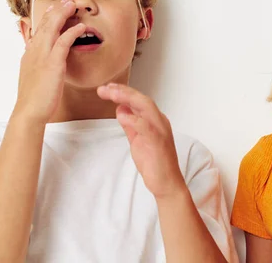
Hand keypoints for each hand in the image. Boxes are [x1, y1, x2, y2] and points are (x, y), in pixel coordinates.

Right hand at [13, 0, 85, 124]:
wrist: (29, 112)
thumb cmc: (34, 98)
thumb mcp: (34, 76)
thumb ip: (38, 63)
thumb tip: (42, 57)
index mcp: (29, 54)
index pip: (39, 29)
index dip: (48, 16)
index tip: (55, 7)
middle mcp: (34, 51)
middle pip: (45, 24)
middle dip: (56, 10)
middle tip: (67, 0)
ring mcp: (42, 56)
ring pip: (52, 28)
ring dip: (63, 14)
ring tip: (73, 5)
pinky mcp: (52, 63)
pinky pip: (63, 42)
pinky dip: (72, 32)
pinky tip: (81, 27)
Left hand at [97, 83, 186, 199]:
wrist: (166, 183)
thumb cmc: (154, 163)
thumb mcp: (137, 139)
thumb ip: (130, 124)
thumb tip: (120, 109)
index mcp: (155, 120)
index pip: (139, 100)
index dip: (123, 92)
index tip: (107, 88)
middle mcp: (159, 121)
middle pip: (142, 99)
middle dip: (123, 91)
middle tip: (105, 88)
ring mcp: (160, 130)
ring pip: (146, 106)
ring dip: (128, 98)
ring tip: (111, 93)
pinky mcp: (158, 142)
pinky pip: (147, 126)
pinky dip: (134, 119)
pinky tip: (121, 115)